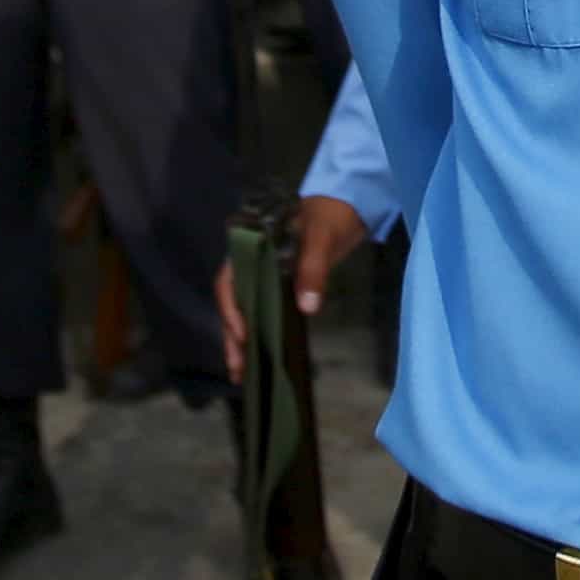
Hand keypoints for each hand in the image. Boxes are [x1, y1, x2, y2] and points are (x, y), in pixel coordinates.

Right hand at [217, 194, 380, 381]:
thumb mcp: (322, 239)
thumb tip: (306, 307)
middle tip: (237, 368)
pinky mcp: (281, 286)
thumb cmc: (330, 216)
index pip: (229, 281)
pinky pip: (265, 310)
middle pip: (234, 303)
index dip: (232, 310)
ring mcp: (266, 275)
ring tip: (241, 373)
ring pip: (247, 310)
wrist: (349, 206)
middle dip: (233, 336)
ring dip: (243, 341)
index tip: (243, 335)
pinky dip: (262, 332)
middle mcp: (253, 263)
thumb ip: (313, 269)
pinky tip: (262, 355)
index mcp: (251, 246)